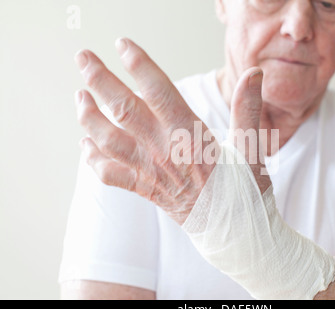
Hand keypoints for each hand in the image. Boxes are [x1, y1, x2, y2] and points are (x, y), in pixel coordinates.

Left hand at [75, 38, 269, 224]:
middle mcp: (165, 152)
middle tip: (83, 58)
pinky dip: (93, 160)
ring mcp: (151, 172)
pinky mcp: (145, 190)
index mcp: (190, 137)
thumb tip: (253, 74)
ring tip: (79, 96)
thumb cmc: (245, 192)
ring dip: (89, 117)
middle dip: (100, 81)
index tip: (123, 45)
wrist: (234, 235)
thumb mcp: (251, 148)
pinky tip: (86, 145)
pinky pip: (111, 175)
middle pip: (124, 110)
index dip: (140, 66)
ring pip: (110, 140)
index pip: (160, 93)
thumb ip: (247, 109)